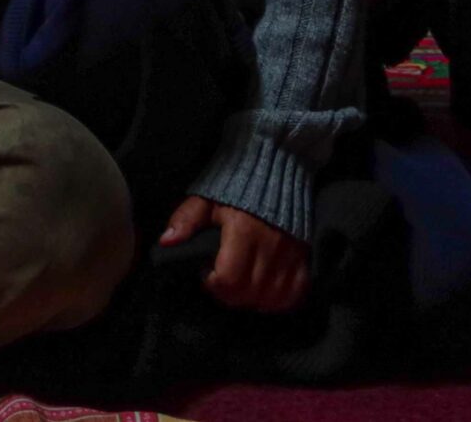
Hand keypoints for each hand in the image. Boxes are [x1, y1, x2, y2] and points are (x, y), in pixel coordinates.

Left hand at [159, 194, 310, 312]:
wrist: (277, 169)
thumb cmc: (236, 186)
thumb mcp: (206, 198)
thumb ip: (187, 219)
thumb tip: (166, 241)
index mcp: (243, 232)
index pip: (230, 279)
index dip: (213, 285)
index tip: (206, 274)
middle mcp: (270, 247)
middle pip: (249, 294)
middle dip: (230, 296)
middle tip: (220, 282)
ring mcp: (290, 255)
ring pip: (272, 299)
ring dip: (253, 301)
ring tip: (241, 287)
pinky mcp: (303, 258)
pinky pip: (296, 294)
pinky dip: (280, 301)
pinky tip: (265, 293)